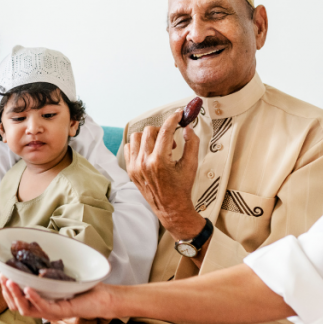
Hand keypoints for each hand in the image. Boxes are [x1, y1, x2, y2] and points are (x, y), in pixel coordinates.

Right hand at [0, 275, 114, 321]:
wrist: (103, 296)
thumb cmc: (82, 287)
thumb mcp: (59, 275)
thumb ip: (46, 268)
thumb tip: (34, 248)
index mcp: (40, 302)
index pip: (16, 301)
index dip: (6, 289)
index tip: (0, 274)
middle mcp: (43, 310)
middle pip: (17, 306)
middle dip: (6, 291)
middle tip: (0, 276)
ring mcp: (52, 312)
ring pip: (26, 309)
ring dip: (16, 295)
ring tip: (9, 281)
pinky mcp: (62, 311)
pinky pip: (44, 307)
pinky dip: (34, 297)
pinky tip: (28, 288)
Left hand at [125, 110, 203, 241]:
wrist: (171, 208)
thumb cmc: (181, 188)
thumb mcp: (192, 165)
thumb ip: (192, 143)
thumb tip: (187, 128)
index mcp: (159, 161)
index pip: (165, 131)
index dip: (173, 119)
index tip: (178, 115)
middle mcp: (144, 163)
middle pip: (150, 131)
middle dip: (163, 131)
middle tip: (172, 141)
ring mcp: (135, 167)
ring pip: (137, 137)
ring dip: (150, 137)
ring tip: (160, 147)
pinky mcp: (130, 170)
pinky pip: (130, 147)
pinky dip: (139, 145)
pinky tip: (150, 152)